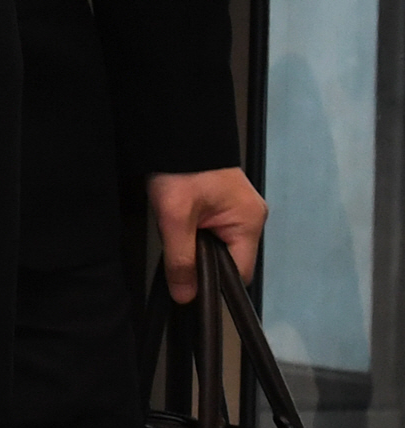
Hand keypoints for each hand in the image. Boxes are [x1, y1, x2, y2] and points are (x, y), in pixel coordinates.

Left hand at [148, 166, 267, 304]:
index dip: (215, 283)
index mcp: (250, 222)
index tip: (190, 284)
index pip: (240, 273)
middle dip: (204, 262)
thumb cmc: (180, 170)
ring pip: (220, 245)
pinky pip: (215, 229)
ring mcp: (239, 208)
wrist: (174, 131)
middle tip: (178, 253)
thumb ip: (181, 260)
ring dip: (198, 245)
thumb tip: (186, 297)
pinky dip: (198, 232)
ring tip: (179, 235)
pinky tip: (182, 225)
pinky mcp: (225, 201)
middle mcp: (252, 216)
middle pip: (231, 260)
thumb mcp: (175, 218)